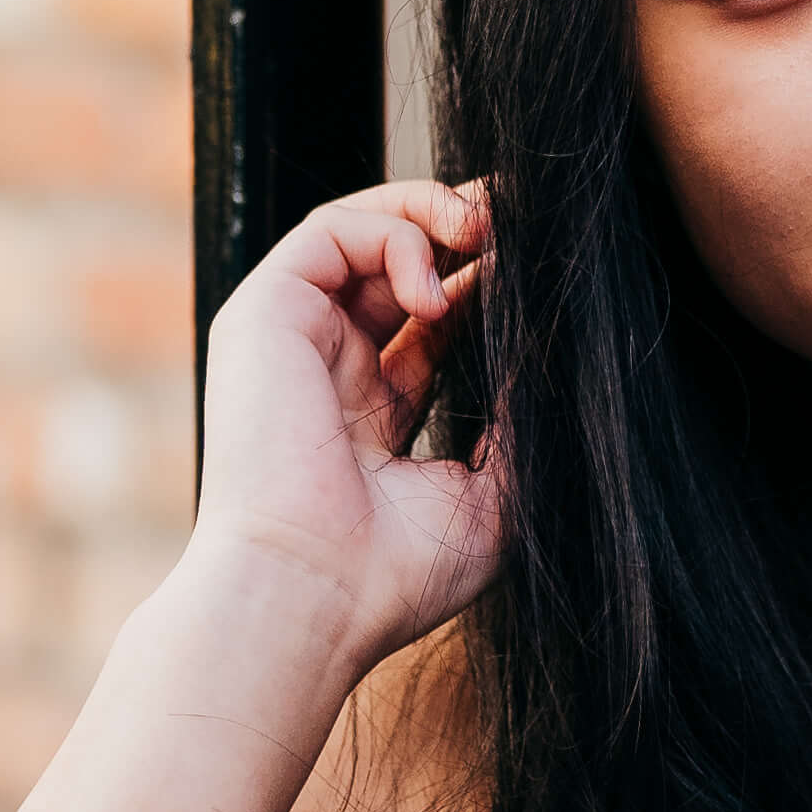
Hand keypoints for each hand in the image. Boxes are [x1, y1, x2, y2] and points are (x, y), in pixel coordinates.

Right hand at [190, 176, 501, 674]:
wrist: (310, 598)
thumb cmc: (393, 576)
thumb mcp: (490, 496)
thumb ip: (516, 418)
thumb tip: (548, 349)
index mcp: (372, 419)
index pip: (432, 324)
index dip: (485, 288)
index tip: (539, 276)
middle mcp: (328, 371)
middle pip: (397, 265)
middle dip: (462, 232)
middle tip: (520, 224)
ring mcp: (293, 340)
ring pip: (360, 230)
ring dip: (432, 213)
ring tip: (486, 231)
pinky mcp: (263, 314)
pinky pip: (330, 231)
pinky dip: (394, 234)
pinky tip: (436, 289)